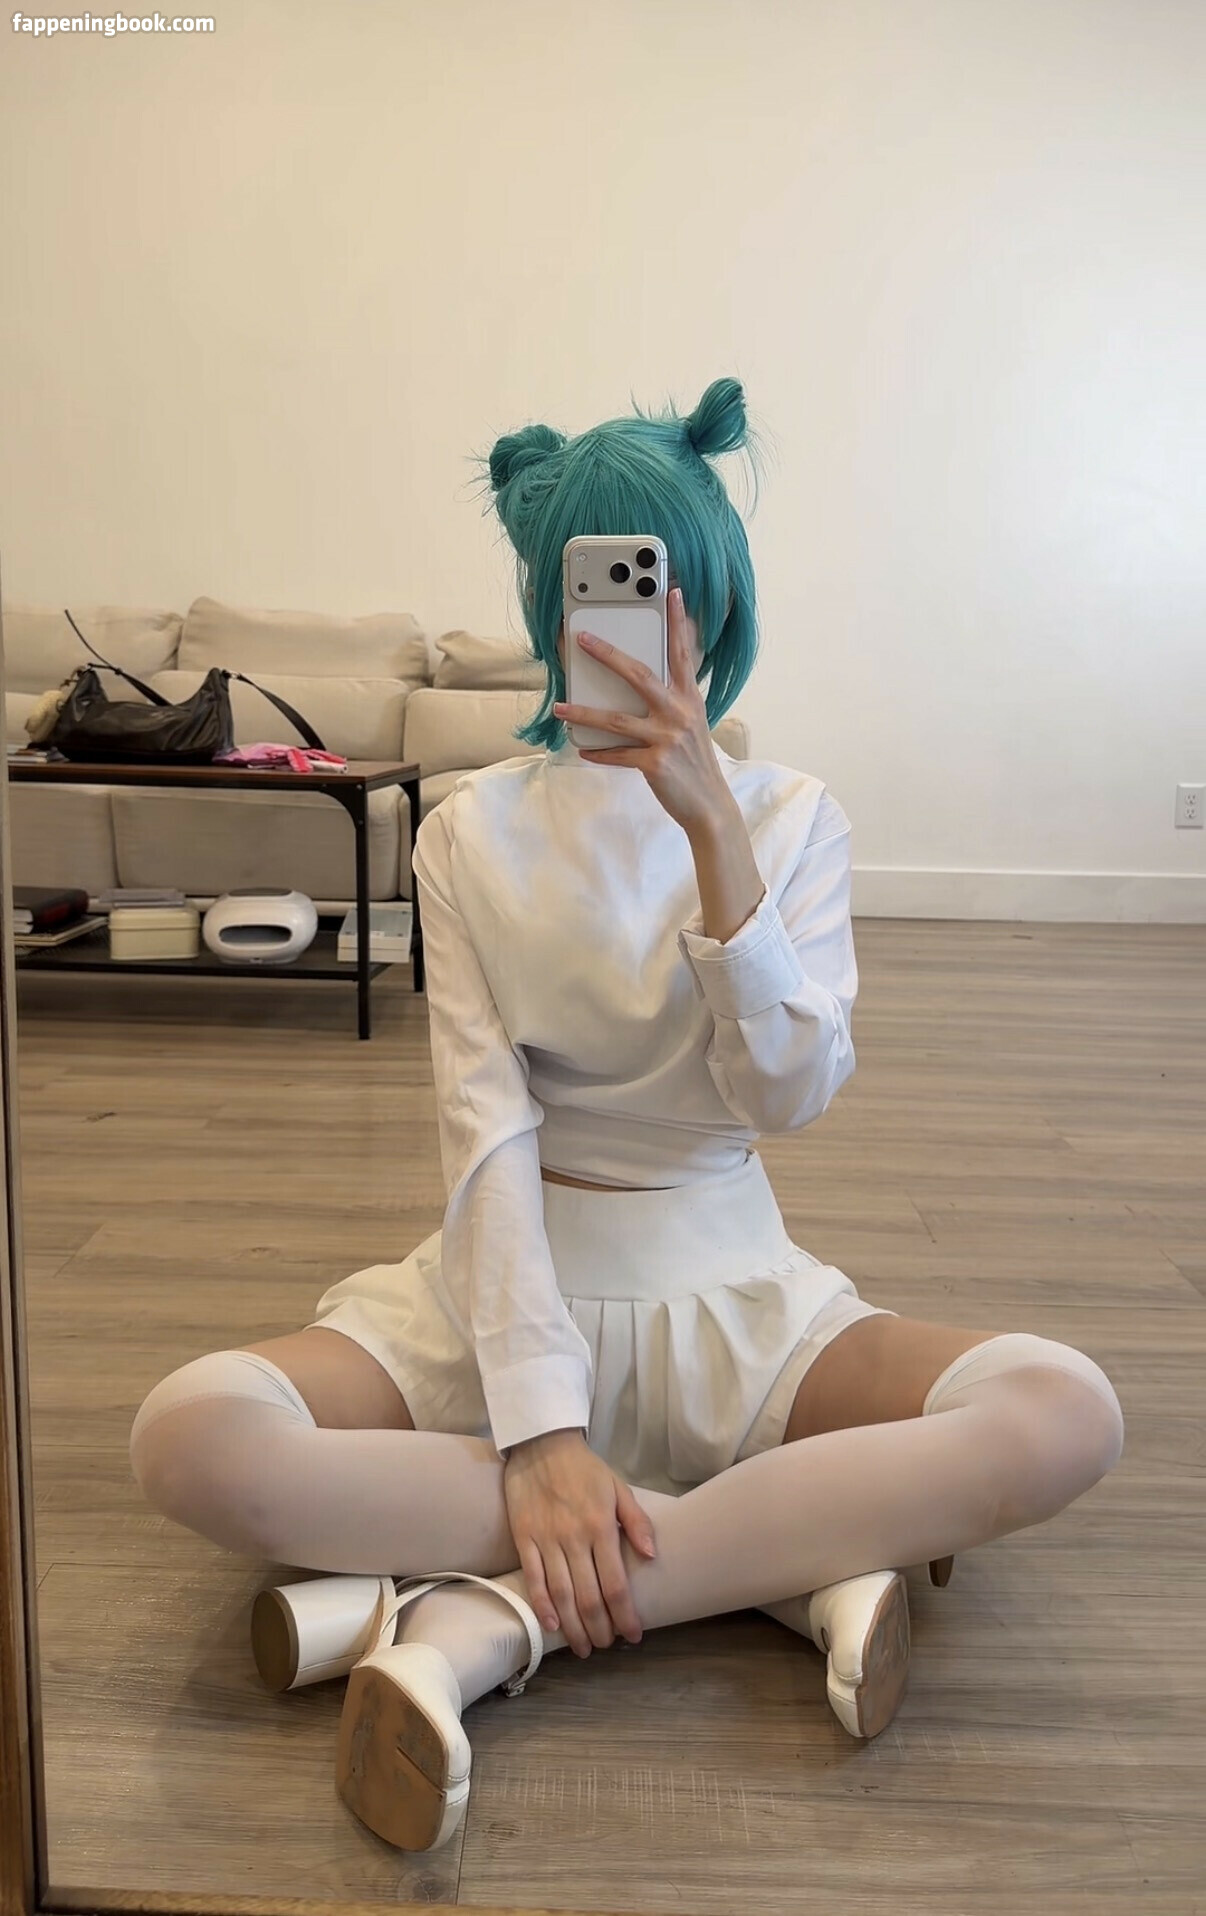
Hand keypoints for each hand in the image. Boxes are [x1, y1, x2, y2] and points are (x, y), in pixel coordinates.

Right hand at [503, 1428, 656, 1656]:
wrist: (541, 1443)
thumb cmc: (584, 1469)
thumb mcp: (618, 1487)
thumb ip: (636, 1522)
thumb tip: (652, 1556)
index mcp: (601, 1527)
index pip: (616, 1583)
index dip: (625, 1615)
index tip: (633, 1635)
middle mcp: (575, 1538)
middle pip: (588, 1596)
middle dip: (599, 1628)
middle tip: (605, 1646)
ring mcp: (546, 1539)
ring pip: (561, 1594)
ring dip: (573, 1626)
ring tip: (583, 1648)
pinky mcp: (524, 1537)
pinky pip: (533, 1577)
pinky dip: (542, 1605)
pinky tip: (551, 1625)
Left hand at [552, 586, 728, 834]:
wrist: (709, 804)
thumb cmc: (695, 764)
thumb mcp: (691, 726)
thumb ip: (671, 704)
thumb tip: (639, 689)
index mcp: (690, 700)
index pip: (683, 653)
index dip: (677, 622)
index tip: (672, 593)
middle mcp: (679, 714)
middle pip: (640, 675)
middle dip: (608, 655)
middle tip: (582, 639)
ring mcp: (667, 738)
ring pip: (617, 720)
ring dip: (585, 712)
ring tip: (561, 707)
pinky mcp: (655, 764)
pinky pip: (618, 754)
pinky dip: (598, 752)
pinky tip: (583, 748)